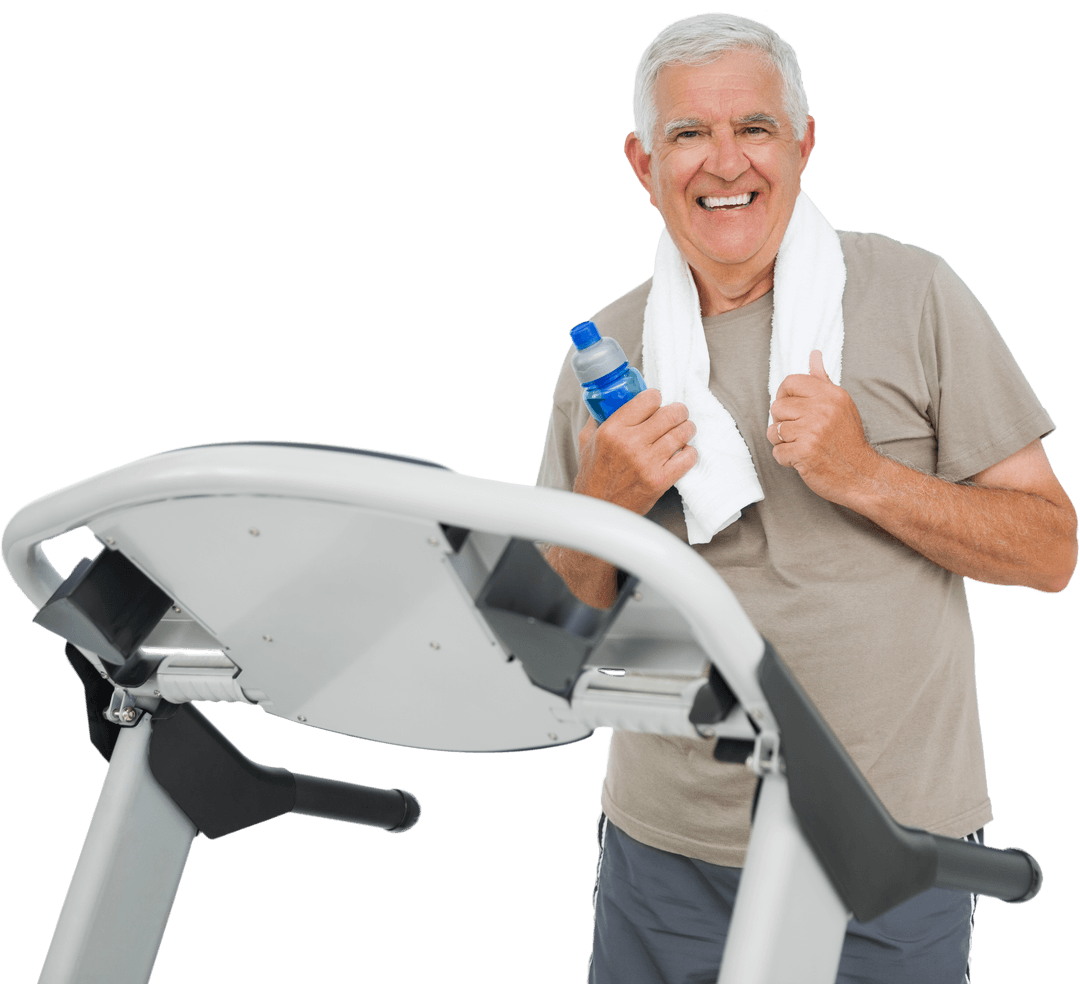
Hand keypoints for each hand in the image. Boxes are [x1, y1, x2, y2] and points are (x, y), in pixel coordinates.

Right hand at [575, 389, 697, 514]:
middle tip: (679, 414)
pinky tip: (683, 452)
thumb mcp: (587, 441)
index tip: (657, 403)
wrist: (599, 509)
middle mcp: (630, 444)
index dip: (656, 398)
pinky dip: (690, 452)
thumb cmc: (593, 476)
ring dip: (687, 429)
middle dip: (679, 411)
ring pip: (682, 433)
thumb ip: (599, 419)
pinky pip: (688, 458)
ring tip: (685, 430)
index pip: (648, 399)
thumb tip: (610, 401)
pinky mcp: (660, 480)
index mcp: (612, 430)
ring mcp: (647, 463)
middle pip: (670, 414)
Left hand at [767, 350, 881, 504]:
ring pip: (773, 431)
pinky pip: (777, 452)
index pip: (790, 382)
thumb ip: (822, 381)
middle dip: (783, 423)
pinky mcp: (805, 452)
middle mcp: (822, 409)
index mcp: (830, 394)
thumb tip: (814, 355)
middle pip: (777, 407)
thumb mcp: (840, 405)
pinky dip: (786, 459)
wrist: (862, 474)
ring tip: (802, 446)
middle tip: (800, 433)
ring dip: (783, 443)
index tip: (791, 409)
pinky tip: (803, 459)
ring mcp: (813, 431)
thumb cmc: (847, 440)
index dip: (784, 396)